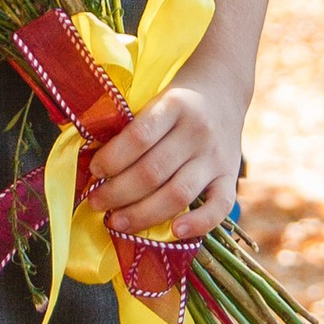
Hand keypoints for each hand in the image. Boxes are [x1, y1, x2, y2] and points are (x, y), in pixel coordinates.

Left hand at [85, 75, 247, 242]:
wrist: (223, 90)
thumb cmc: (177, 102)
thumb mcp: (155, 99)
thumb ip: (133, 129)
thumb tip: (97, 169)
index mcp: (175, 105)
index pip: (139, 137)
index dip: (111, 159)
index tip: (93, 171)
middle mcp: (198, 132)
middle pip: (153, 172)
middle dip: (117, 193)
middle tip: (95, 203)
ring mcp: (216, 157)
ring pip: (178, 194)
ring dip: (142, 214)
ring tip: (116, 221)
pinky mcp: (230, 176)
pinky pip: (220, 206)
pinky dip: (199, 223)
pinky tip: (175, 232)